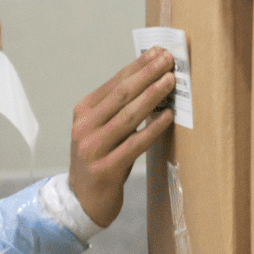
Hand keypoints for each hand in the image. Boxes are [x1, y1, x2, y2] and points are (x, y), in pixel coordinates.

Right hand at [68, 48, 175, 227]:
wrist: (82, 200)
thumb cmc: (98, 160)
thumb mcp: (99, 130)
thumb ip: (116, 109)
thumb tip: (149, 80)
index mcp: (82, 112)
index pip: (114, 83)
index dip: (137, 66)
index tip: (157, 53)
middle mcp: (84, 128)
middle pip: (121, 95)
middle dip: (147, 74)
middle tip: (168, 60)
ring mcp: (94, 149)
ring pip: (129, 116)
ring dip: (153, 96)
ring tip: (171, 81)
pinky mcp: (107, 169)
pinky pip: (135, 144)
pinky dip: (153, 128)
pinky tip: (168, 116)